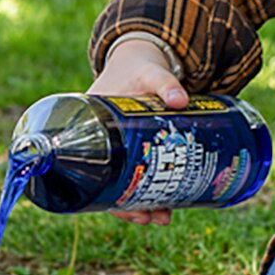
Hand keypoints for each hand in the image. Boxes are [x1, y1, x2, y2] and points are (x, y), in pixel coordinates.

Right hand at [86, 37, 186, 225]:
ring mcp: (120, 148)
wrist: (141, 57)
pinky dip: (151, 190)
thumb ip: (165, 83)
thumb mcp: (150, 73)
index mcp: (94, 127)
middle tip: (155, 218)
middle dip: (132, 207)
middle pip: (111, 184)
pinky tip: (167, 204)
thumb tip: (181, 101)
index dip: (109, 195)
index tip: (131, 210)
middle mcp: (104, 143)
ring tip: (164, 217)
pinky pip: (139, 174)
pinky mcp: (136, 148)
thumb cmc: (138, 67)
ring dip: (144, 203)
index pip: (93, 168)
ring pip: (126, 184)